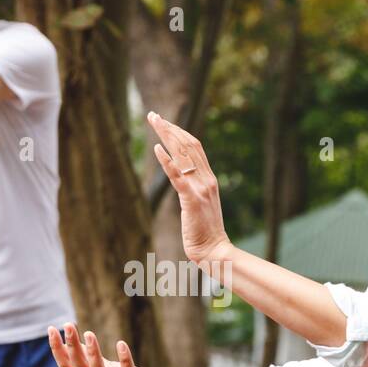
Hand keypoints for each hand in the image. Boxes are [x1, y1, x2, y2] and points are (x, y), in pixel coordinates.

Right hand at [47, 322, 181, 366]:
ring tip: (89, 333)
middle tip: (67, 324)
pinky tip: (120, 344)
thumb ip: (88, 357)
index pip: (68, 366)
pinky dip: (124, 358)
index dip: (57, 349)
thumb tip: (70, 342)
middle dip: (71, 347)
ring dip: (92, 354)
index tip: (51, 329)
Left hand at [147, 110, 232, 267]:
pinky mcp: (192, 199)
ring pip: (183, 155)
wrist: (215, 251)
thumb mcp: (200, 204)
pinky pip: (178, 177)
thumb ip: (193, 189)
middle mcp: (207, 179)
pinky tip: (157, 150)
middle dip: (169, 128)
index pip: (195, 147)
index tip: (164, 122)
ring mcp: (201, 188)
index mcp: (209, 179)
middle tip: (153, 115)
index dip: (179, 132)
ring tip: (154, 122)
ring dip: (167, 136)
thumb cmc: (204, 232)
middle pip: (188, 145)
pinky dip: (167, 162)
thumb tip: (181, 177)